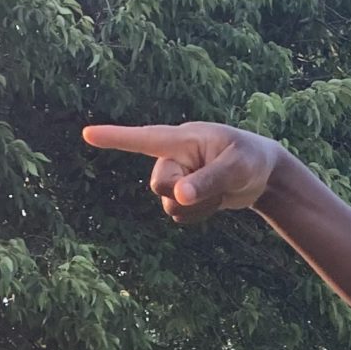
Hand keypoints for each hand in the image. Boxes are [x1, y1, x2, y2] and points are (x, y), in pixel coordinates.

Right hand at [81, 121, 281, 221]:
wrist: (263, 173)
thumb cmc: (251, 159)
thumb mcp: (236, 168)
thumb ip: (208, 181)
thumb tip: (178, 196)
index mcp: (182, 139)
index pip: (144, 138)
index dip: (115, 138)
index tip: (87, 134)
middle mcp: (174, 157)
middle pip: (158, 186)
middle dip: (183, 194)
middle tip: (213, 184)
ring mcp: (177, 177)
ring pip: (168, 205)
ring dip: (196, 207)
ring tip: (220, 190)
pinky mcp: (183, 195)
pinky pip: (179, 215)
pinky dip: (198, 214)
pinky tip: (215, 201)